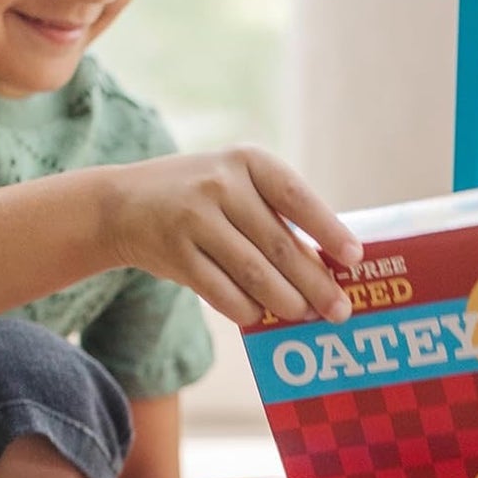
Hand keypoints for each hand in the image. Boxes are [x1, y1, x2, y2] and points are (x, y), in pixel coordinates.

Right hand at [103, 145, 361, 325]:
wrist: (122, 204)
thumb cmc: (202, 200)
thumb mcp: (236, 185)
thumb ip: (276, 216)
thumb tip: (328, 270)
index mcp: (247, 161)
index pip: (297, 197)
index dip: (328, 229)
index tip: (354, 258)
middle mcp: (220, 184)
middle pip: (280, 246)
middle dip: (316, 284)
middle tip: (339, 311)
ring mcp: (194, 218)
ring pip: (254, 274)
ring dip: (286, 302)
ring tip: (305, 316)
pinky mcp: (175, 252)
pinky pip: (222, 292)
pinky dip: (247, 309)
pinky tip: (260, 315)